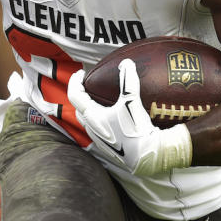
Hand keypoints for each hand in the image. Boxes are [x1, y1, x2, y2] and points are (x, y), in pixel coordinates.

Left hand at [67, 59, 191, 175]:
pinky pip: (98, 128)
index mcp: (92, 117)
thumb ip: (128, 81)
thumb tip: (126, 63)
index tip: (81, 72)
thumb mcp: (131, 102)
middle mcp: (91, 128)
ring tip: (99, 98)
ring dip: (90, 107)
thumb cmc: (136, 130)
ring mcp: (98, 139)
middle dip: (81, 94)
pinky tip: (113, 115)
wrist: (146, 157)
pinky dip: (100, 117)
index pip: (74, 95)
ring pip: (88, 119)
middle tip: (89, 84)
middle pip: (79, 107)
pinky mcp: (107, 145)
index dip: (75, 81)